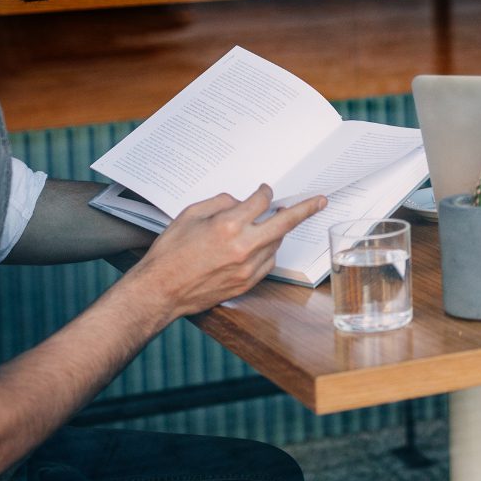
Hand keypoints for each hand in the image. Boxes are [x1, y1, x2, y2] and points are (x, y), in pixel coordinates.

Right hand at [128, 185, 325, 320]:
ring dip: (277, 232)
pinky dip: (266, 251)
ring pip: (276, 243)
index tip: (266, 190)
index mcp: (228, 225)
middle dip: (305, 209)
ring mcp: (247, 267)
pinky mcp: (247, 283)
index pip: (261, 201)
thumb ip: (220, 203)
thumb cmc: (170, 252)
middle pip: (285, 223)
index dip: (265, 192)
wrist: (160, 291)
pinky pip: (268, 262)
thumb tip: (241, 202)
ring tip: (269, 225)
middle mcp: (243, 246)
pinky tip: (255, 247)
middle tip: (320, 201)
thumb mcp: (190, 215)